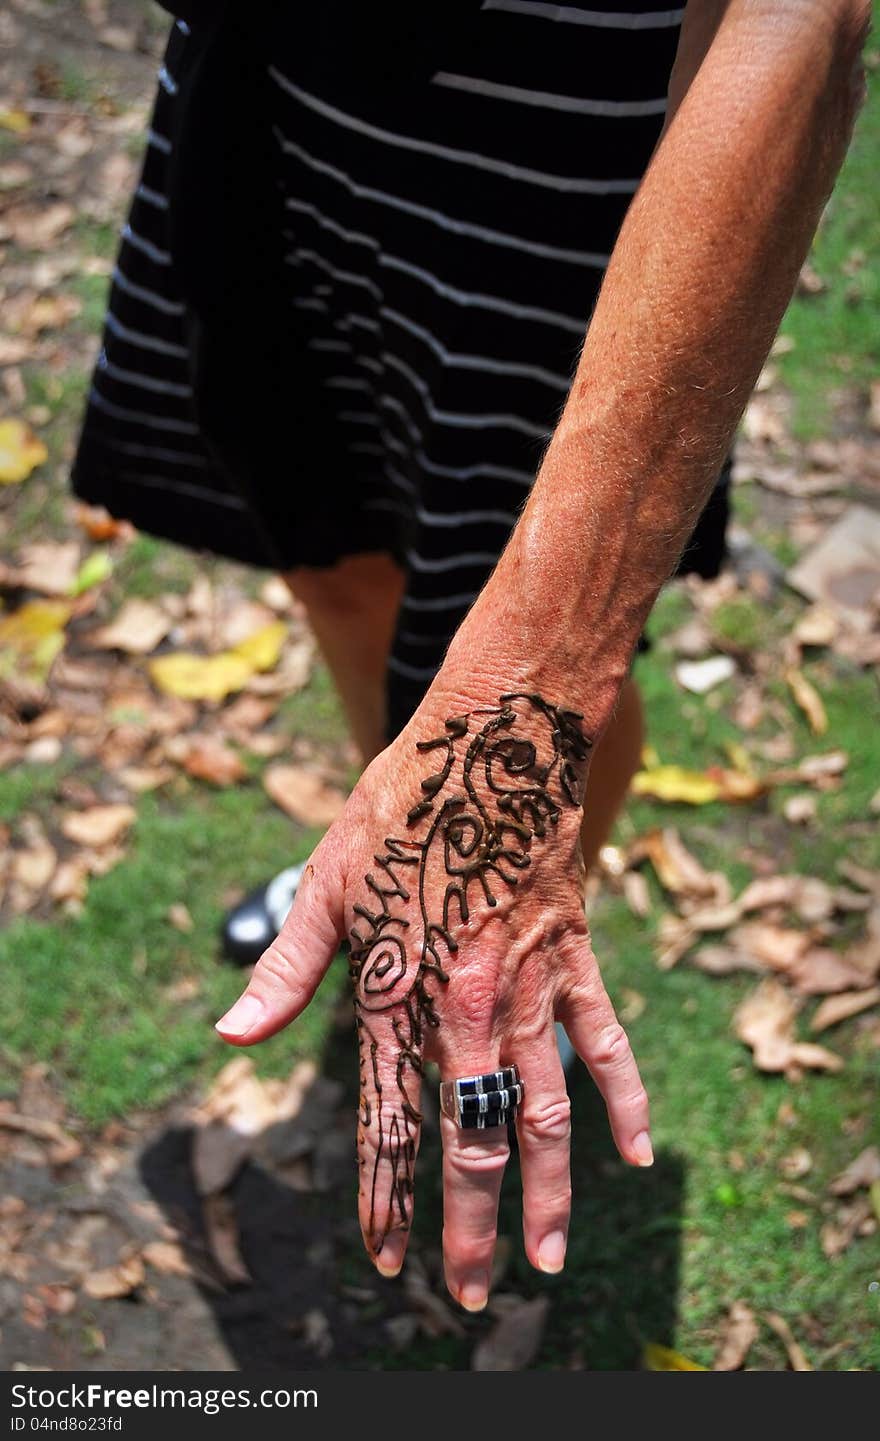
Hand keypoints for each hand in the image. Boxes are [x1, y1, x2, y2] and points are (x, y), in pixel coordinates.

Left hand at [215, 686, 651, 1309]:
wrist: (491, 739)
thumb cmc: (397, 810)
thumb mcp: (327, 882)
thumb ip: (287, 969)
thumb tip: (229, 1037)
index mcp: (396, 986)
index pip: (389, 1113)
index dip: (387, 1191)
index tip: (388, 1257)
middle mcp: (462, 998)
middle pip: (468, 1129)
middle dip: (467, 1220)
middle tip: (468, 1292)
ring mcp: (525, 982)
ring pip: (540, 1106)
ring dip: (547, 1189)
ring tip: (549, 1260)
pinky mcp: (572, 957)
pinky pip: (604, 1040)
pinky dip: (624, 1097)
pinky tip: (641, 1155)